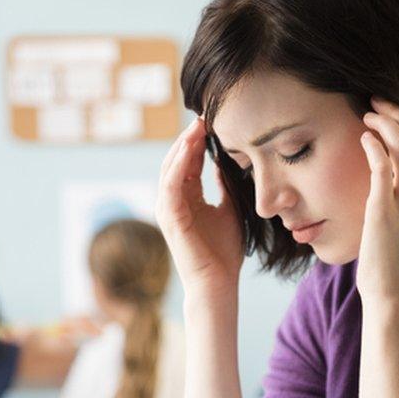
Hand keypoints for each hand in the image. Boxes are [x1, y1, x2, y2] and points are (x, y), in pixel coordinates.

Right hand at [156, 118, 243, 295]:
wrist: (219, 282)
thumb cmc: (224, 251)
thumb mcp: (229, 208)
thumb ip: (224, 186)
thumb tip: (226, 162)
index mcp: (187, 198)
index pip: (189, 162)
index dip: (198, 141)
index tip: (213, 121)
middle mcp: (174, 201)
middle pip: (177, 160)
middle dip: (189, 138)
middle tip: (204, 115)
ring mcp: (169, 209)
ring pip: (170, 169)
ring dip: (182, 146)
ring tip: (196, 126)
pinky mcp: (170, 218)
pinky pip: (170, 186)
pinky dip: (177, 166)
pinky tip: (188, 149)